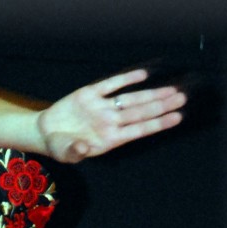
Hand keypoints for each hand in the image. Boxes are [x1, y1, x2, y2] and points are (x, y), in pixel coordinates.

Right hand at [35, 69, 185, 163]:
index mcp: (109, 139)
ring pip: (132, 99)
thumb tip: (84, 148)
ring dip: (152, 94)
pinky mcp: (90, 94)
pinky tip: (144, 74)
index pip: (139, 130)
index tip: (177, 117)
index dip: (158, 123)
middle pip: (141, 112)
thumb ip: (75, 151)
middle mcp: (110, 122)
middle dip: (161, 105)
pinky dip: (127, 79)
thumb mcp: (66, 153)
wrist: (45, 133)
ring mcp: (102, 107)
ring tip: (172, 90)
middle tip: (182, 98)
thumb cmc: (60, 147)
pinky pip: (111, 84)